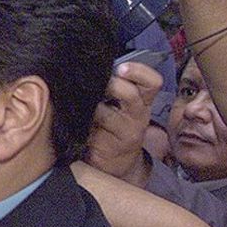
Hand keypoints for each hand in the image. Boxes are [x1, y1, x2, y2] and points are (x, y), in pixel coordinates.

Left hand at [85, 61, 163, 186]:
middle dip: (109, 85)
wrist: (115, 162)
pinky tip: (73, 118)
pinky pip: (89, 129)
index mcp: (143, 101)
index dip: (138, 72)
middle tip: (95, 83)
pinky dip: (79, 121)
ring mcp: (125, 133)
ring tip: (79, 101)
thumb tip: (94, 64)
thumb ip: (116, 85)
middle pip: (129, 94)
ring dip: (89, 104)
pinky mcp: (108, 147)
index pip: (152, 82)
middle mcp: (137, 116)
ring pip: (104, 112)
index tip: (121, 68)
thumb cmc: (115, 125)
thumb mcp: (122, 105)